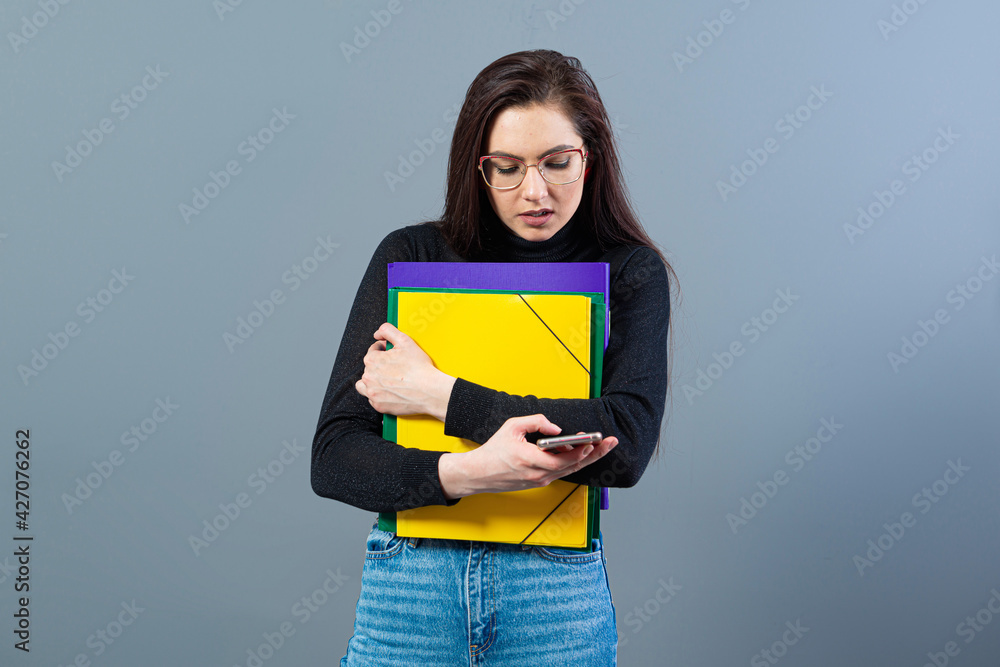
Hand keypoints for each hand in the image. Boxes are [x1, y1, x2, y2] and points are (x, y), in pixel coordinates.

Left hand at [355, 323, 455, 419]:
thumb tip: (377, 333)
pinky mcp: (379, 406)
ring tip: (388, 380)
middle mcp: (368, 377)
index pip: (372, 351)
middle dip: (380, 365)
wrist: (429, 391)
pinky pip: (373, 399)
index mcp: (372, 360)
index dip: (383, 350)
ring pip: (365, 385)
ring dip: (373, 381)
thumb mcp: (405, 340)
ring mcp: (372, 393)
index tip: (392, 354)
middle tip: (395, 367)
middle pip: (369, 368)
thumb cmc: (419, 368)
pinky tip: (392, 391)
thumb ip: (388, 330)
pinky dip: (380, 395)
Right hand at [438, 414, 618, 498]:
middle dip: (595, 454)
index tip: (593, 440)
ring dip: (587, 458)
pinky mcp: (539, 482)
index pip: (563, 460)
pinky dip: (573, 462)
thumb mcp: (512, 426)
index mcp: (530, 460)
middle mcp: (538, 475)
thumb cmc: (494, 450)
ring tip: (602, 446)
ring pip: (570, 470)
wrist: (479, 474)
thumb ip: (536, 421)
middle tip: (611, 442)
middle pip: (573, 466)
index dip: (580, 451)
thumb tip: (556, 428)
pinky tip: (582, 452)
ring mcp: (540, 481)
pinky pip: (561, 472)